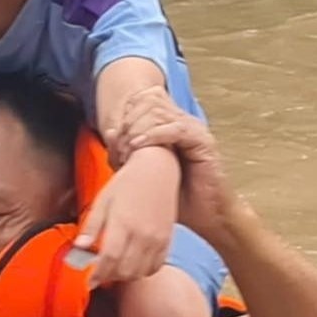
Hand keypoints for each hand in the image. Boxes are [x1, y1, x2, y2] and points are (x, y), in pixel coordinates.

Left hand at [75, 147, 178, 285]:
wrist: (157, 170)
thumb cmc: (127, 183)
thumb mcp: (103, 200)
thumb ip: (91, 226)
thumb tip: (78, 248)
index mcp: (123, 222)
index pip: (109, 259)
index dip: (97, 275)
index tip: (89, 282)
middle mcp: (143, 233)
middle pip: (125, 270)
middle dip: (109, 277)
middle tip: (100, 273)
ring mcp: (158, 238)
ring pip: (141, 272)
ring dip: (126, 276)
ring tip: (116, 268)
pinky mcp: (168, 239)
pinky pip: (156, 266)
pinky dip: (143, 271)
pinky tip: (134, 264)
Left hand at [109, 87, 236, 239]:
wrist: (207, 217)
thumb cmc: (177, 198)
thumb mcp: (143, 172)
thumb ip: (127, 153)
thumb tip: (109, 132)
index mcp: (170, 125)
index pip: (143, 100)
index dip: (124, 116)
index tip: (114, 144)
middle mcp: (183, 122)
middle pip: (148, 102)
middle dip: (127, 124)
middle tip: (119, 151)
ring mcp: (194, 130)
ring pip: (158, 112)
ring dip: (136, 129)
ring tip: (127, 152)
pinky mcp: (203, 142)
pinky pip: (175, 128)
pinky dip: (152, 135)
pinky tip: (138, 147)